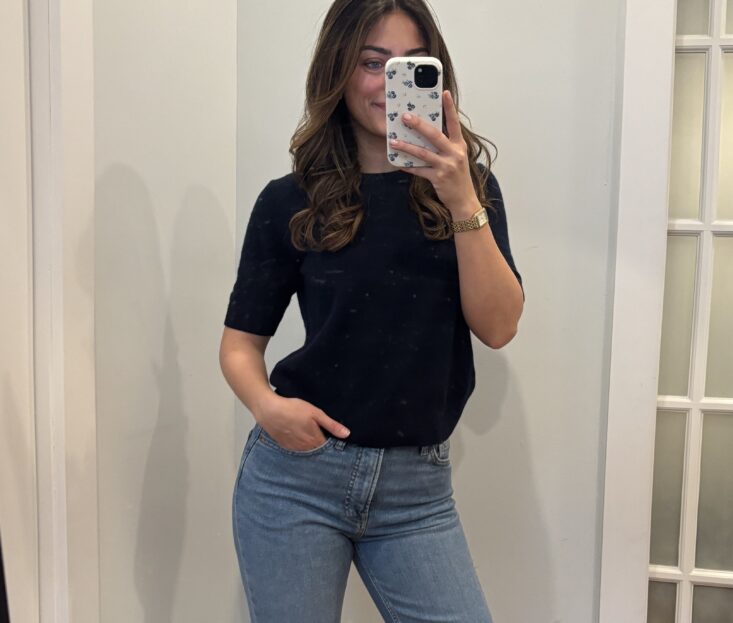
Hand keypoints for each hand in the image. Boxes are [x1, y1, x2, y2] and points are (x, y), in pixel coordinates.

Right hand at [257, 395, 350, 451]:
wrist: (269, 410)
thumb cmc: (293, 409)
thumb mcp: (316, 413)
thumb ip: (331, 425)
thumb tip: (347, 434)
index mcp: (315, 441)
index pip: (328, 447)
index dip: (332, 442)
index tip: (333, 437)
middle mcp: (305, 448)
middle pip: (317, 450)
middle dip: (321, 445)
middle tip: (321, 435)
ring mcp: (294, 448)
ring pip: (307, 451)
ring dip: (310, 446)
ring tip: (309, 435)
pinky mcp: (285, 446)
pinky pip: (296, 449)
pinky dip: (299, 445)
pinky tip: (298, 436)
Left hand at [389, 90, 476, 215]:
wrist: (464, 200)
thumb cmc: (458, 177)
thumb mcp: (457, 157)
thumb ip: (446, 145)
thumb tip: (426, 133)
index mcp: (459, 145)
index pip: (454, 122)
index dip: (449, 107)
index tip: (443, 93)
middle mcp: (455, 153)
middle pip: (435, 135)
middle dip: (419, 125)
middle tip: (405, 116)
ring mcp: (447, 166)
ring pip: (423, 153)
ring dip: (407, 146)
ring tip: (394, 141)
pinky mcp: (438, 178)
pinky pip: (419, 170)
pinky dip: (408, 166)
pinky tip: (399, 163)